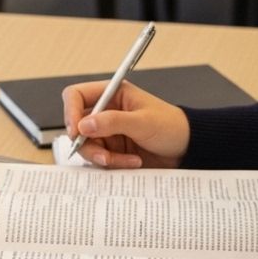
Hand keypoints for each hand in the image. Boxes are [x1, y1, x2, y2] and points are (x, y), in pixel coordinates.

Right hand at [61, 80, 189, 168]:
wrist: (187, 149)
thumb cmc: (171, 126)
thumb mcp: (142, 122)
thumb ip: (112, 122)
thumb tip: (84, 125)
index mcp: (112, 94)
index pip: (76, 96)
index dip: (70, 112)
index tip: (76, 131)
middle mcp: (106, 112)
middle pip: (77, 126)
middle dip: (87, 143)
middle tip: (103, 155)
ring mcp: (108, 132)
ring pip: (87, 146)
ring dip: (103, 157)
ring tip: (125, 160)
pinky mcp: (112, 150)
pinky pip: (99, 159)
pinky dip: (112, 164)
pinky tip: (131, 161)